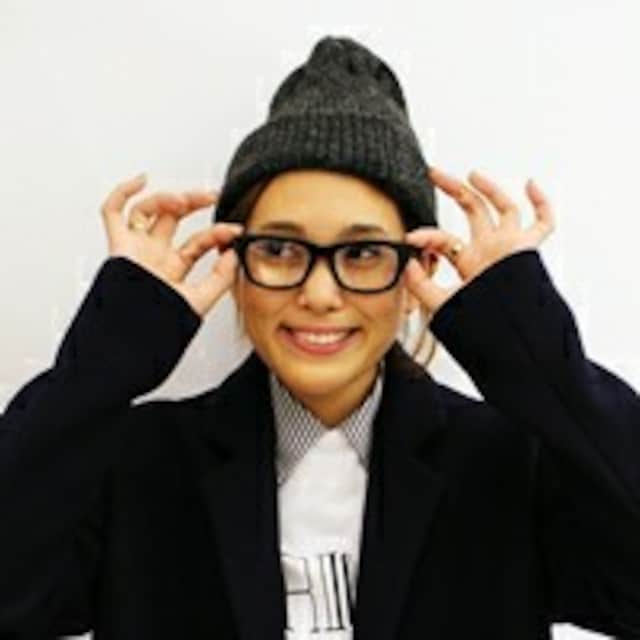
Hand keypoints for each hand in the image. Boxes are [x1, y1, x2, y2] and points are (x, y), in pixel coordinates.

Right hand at [100, 173, 243, 318]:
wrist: (131, 340)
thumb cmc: (161, 328)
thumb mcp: (200, 301)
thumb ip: (220, 278)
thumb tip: (232, 252)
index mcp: (174, 268)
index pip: (199, 241)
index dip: (218, 233)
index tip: (234, 230)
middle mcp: (155, 255)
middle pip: (174, 217)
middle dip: (194, 202)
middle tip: (212, 195)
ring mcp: (136, 249)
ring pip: (147, 210)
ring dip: (165, 199)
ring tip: (182, 201)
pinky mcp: (117, 247)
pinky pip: (112, 213)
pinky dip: (123, 193)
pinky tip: (141, 180)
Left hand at [403, 166, 555, 314]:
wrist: (507, 339)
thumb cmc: (476, 327)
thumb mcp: (441, 305)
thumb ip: (421, 286)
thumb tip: (406, 263)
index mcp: (469, 262)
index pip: (444, 239)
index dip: (425, 236)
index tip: (409, 238)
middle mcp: (489, 251)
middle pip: (472, 210)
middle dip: (453, 188)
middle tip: (434, 172)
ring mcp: (509, 248)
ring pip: (504, 208)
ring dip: (490, 188)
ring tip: (471, 174)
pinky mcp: (527, 250)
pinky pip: (542, 224)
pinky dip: (541, 204)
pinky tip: (530, 184)